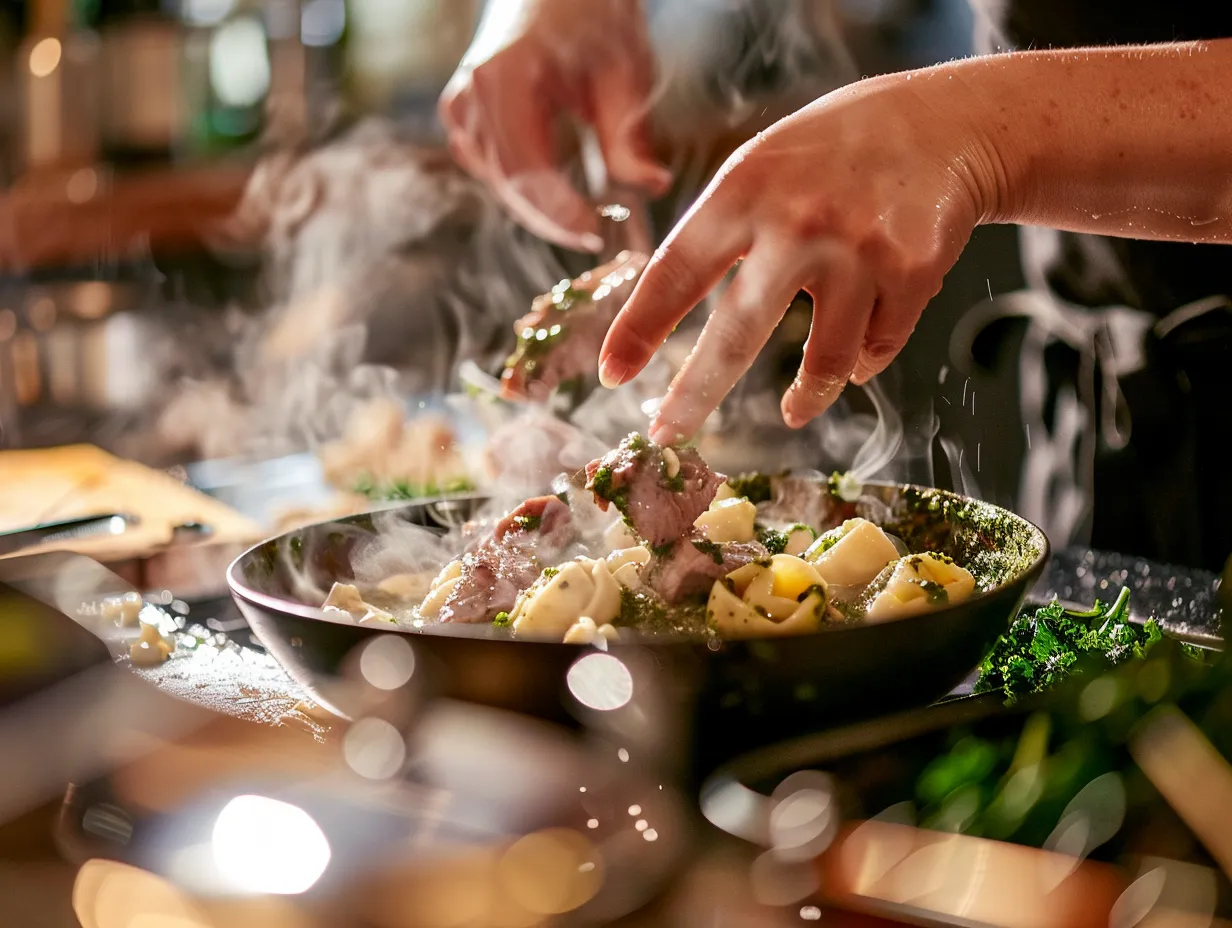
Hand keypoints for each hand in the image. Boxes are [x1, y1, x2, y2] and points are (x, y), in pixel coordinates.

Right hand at [438, 0, 671, 252]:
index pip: (527, 173)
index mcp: (504, 79)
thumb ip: (629, 137)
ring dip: (538, 208)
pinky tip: (557, 195)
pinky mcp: (462, 116)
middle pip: (509, 186)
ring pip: (497, 184)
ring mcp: (460, 107)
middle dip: (553, 220)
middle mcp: (470, 96)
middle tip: (596, 239)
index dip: (560, 215)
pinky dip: (522, 189)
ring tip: (584, 219)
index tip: (597, 236)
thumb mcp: (622, 72)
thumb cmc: (590, 13)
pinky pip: (489, 170)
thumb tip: (654, 187)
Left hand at [597, 70, 998, 441]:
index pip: (675, 271)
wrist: (945, 124)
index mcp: (745, 190)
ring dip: (805, 398)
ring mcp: (859, 252)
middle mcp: (799, 223)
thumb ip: (723, 229)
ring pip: (824, 366)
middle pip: (735, 336)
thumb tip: (674, 314)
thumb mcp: (763, 163)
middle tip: (670, 434)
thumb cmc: (837, 150)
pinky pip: (874, 350)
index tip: (612, 373)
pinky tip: (858, 350)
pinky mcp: (912, 275)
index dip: (639, 329)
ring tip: (792, 410)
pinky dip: (862, 360)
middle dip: (695, 397)